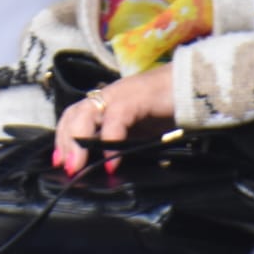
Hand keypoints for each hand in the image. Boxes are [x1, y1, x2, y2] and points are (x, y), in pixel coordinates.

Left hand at [52, 65, 173, 174]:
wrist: (195, 86)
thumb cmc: (169, 108)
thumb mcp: (140, 129)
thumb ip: (123, 142)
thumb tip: (110, 168)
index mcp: (107, 101)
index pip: (75, 115)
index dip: (63, 136)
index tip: (59, 161)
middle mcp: (108, 95)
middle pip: (74, 113)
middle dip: (65, 140)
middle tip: (66, 167)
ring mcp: (119, 94)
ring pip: (86, 113)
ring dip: (77, 141)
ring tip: (78, 166)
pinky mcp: (134, 98)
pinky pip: (115, 120)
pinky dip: (109, 141)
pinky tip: (111, 162)